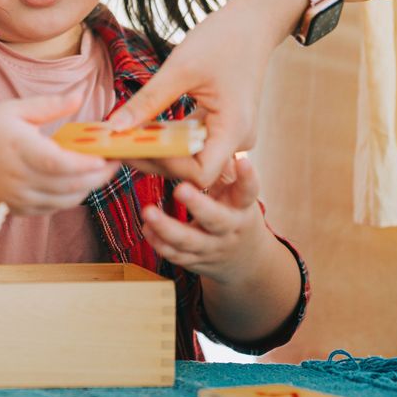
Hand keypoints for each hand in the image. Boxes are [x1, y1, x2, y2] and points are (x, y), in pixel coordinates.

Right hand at [0, 94, 121, 214]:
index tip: (105, 156)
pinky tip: (80, 182)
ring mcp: (19, 197)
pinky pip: (54, 208)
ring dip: (88, 188)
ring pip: (65, 200)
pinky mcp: (20, 209)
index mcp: (18, 148)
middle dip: (97, 176)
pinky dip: (72, 197)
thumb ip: (49, 105)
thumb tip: (80, 95)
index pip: (56, 163)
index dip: (84, 164)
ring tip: (102, 170)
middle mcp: (18, 177)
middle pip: (68, 185)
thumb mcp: (14, 109)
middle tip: (116, 161)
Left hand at [109, 0, 396, 187]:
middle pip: (192, 171)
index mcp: (234, 129)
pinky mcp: (221, 130)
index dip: (167, 167)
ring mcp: (231, 137)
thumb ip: (148, 101)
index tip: (134, 150)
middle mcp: (237, 141)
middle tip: (116, 148)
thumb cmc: (223, 39)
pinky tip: (143, 131)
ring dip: (158, 153)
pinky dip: (168, 142)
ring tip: (124, 141)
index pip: (200, 173)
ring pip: (190, 160)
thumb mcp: (180, 68)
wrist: (252, 24)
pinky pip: (193, 146)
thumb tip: (115, 128)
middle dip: (154, 161)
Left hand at [141, 156, 268, 284]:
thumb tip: (201, 135)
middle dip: (198, 205)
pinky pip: (176, 255)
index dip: (247, 177)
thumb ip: (220, 170)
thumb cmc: (233, 212)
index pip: (249, 191)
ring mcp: (212, 247)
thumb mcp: (234, 192)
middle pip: (216, 219)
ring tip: (147, 211)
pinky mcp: (196, 261)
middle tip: (179, 188)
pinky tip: (146, 228)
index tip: (242, 159)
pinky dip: (159, 242)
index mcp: (242, 207)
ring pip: (190, 241)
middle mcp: (229, 228)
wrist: (245, 259)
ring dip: (166, 227)